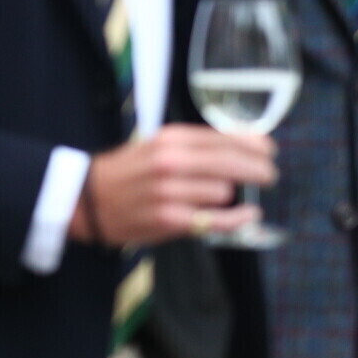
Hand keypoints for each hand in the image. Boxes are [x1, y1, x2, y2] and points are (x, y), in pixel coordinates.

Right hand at [69, 123, 275, 248]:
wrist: (87, 199)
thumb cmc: (128, 172)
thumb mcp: (157, 146)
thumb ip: (197, 145)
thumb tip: (249, 144)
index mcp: (169, 139)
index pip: (224, 138)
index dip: (254, 145)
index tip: (269, 150)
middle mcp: (170, 161)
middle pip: (232, 162)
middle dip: (258, 169)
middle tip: (269, 175)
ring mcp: (169, 191)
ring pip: (225, 191)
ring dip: (230, 195)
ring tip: (222, 197)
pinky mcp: (169, 219)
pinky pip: (217, 219)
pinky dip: (238, 218)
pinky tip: (249, 215)